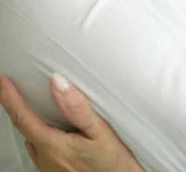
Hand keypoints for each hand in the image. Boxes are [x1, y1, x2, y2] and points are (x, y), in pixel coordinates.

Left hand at [0, 73, 144, 171]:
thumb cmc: (115, 165)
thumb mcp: (100, 131)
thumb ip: (77, 107)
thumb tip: (57, 82)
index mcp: (54, 146)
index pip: (23, 118)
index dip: (10, 99)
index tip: (3, 82)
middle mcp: (47, 160)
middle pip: (25, 130)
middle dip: (19, 109)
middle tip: (16, 90)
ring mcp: (50, 170)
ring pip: (33, 142)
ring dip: (31, 125)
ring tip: (36, 108)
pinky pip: (41, 153)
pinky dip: (41, 137)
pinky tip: (53, 132)